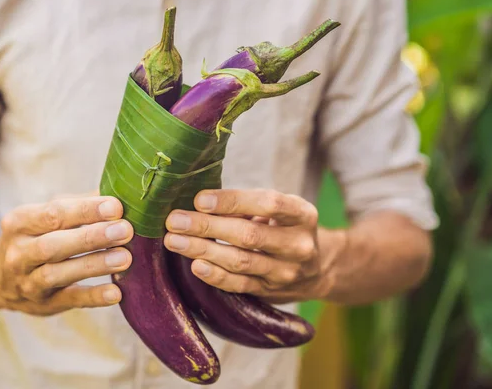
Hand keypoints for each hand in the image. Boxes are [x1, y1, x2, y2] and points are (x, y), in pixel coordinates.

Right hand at [0, 192, 133, 315]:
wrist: (3, 281)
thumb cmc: (38, 238)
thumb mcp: (48, 217)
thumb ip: (80, 205)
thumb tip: (120, 192)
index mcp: (20, 222)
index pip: (54, 213)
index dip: (86, 210)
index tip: (116, 207)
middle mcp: (19, 252)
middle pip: (54, 244)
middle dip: (92, 237)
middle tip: (125, 230)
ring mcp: (28, 281)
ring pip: (58, 274)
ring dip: (94, 265)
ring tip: (125, 258)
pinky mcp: (44, 304)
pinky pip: (70, 300)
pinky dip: (93, 297)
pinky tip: (116, 293)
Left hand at [164, 189, 337, 303]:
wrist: (316, 270)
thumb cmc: (284, 228)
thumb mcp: (279, 210)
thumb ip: (247, 205)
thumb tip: (198, 202)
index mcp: (302, 214)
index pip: (268, 204)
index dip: (232, 201)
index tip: (199, 200)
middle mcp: (298, 245)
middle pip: (249, 234)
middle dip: (207, 226)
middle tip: (174, 220)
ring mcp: (286, 272)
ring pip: (241, 261)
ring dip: (203, 250)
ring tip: (174, 241)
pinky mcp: (271, 292)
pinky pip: (240, 285)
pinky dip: (216, 276)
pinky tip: (195, 265)